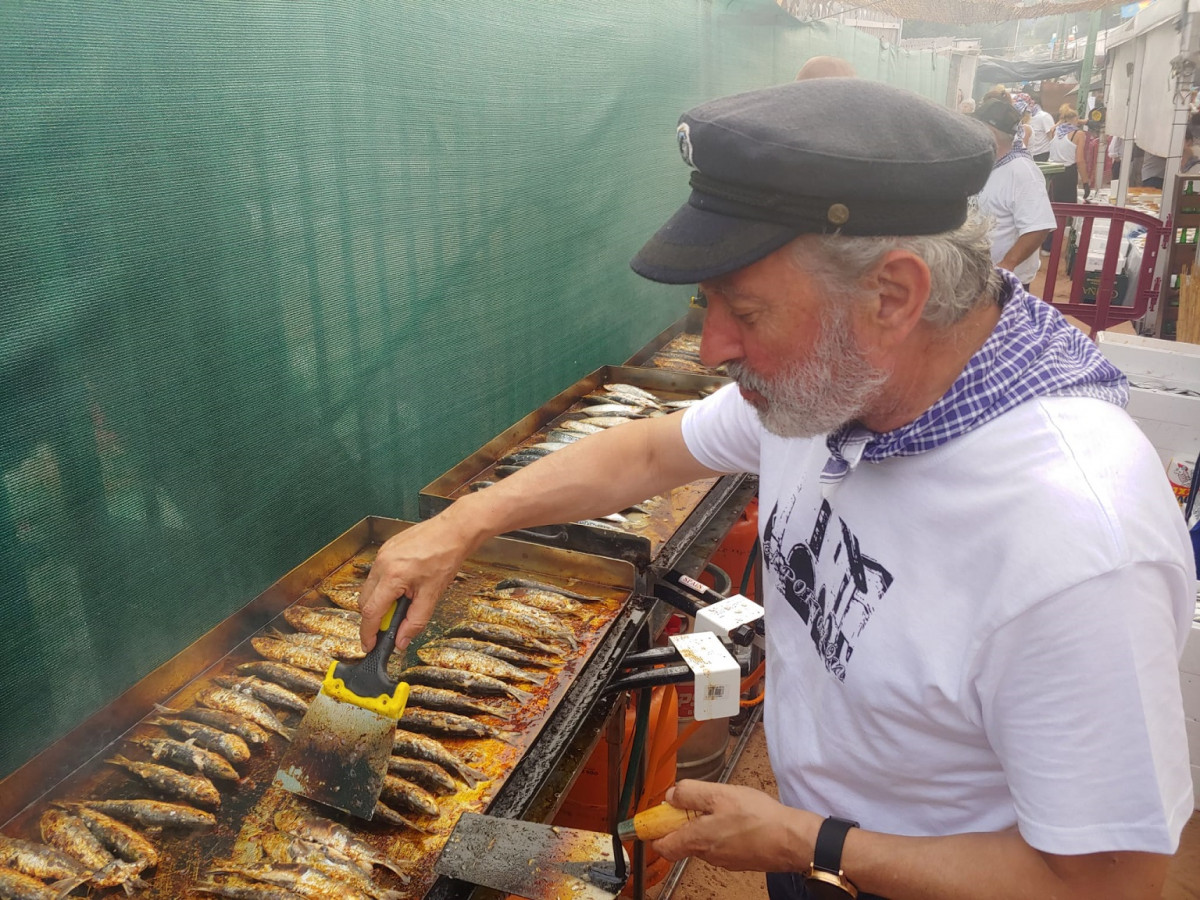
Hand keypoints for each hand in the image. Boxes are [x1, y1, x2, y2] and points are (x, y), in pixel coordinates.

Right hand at [356, 513, 474, 652]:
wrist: (454, 531)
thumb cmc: (446, 557)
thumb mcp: (432, 595)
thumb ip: (415, 622)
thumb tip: (401, 640)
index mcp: (392, 576)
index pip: (370, 612)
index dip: (367, 633)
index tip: (369, 645)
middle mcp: (382, 563)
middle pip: (365, 601)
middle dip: (374, 617)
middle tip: (390, 626)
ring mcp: (382, 554)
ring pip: (369, 587)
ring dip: (380, 600)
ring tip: (402, 602)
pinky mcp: (386, 549)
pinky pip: (377, 574)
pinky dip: (384, 586)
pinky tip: (403, 586)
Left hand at [649, 780, 819, 871]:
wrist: (790, 839)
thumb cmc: (757, 817)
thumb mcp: (719, 794)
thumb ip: (690, 794)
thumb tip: (670, 796)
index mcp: (697, 840)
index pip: (662, 846)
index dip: (654, 831)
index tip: (654, 817)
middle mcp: (707, 855)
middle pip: (682, 840)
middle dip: (682, 821)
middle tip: (697, 801)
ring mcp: (723, 860)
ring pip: (702, 840)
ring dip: (704, 823)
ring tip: (722, 805)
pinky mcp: (738, 859)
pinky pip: (720, 843)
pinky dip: (720, 830)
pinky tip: (736, 817)